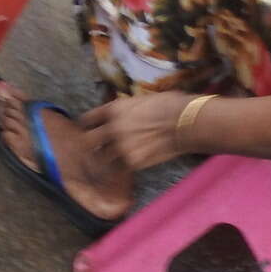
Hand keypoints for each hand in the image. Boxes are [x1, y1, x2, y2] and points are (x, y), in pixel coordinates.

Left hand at [78, 91, 199, 173]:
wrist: (184, 122)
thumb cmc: (169, 106)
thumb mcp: (141, 101)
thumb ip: (127, 111)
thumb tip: (125, 117)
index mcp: (114, 109)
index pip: (88, 119)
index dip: (86, 125)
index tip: (87, 130)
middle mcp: (112, 128)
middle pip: (88, 141)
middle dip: (90, 146)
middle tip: (93, 150)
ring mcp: (121, 147)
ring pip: (101, 159)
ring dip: (104, 161)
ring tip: (108, 164)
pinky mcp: (132, 162)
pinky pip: (119, 169)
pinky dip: (120, 170)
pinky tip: (123, 169)